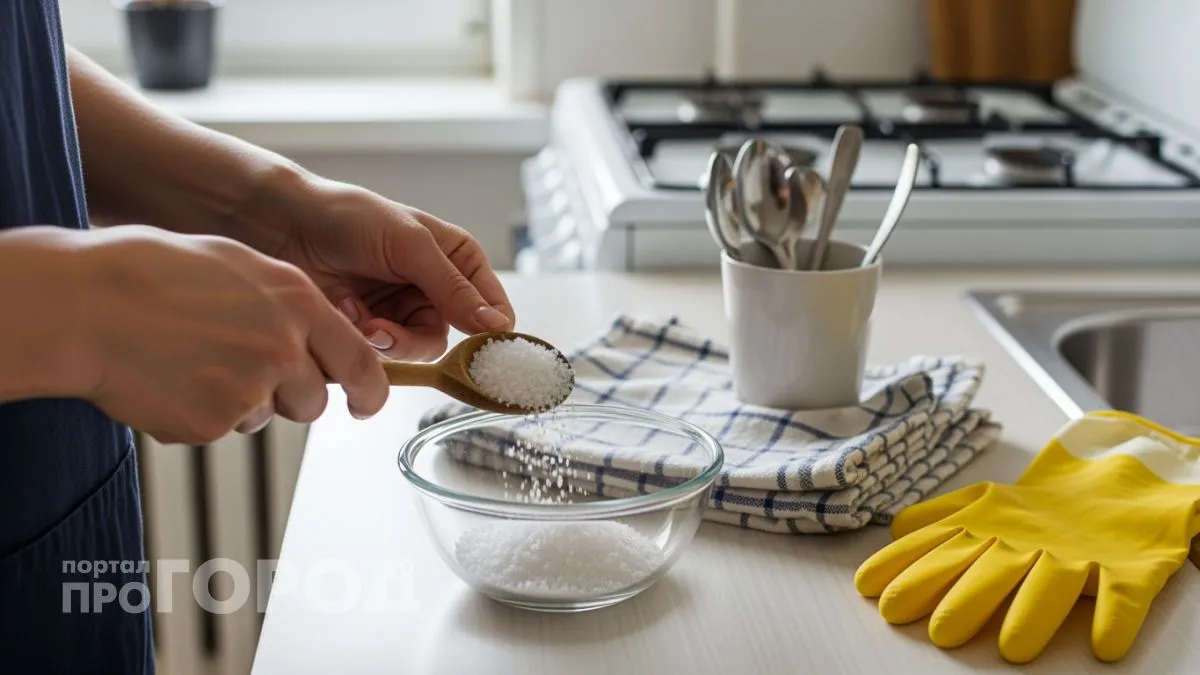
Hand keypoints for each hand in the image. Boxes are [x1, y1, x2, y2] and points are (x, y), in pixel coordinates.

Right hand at [75, 226, 388, 443]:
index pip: (360, 361)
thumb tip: (313, 328)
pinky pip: (221, 429)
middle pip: (314, 399)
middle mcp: (283, 347)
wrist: (87, 305)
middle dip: (290, 395)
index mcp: (297, 302)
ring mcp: (250, 388)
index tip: (367, 403)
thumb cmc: (150, 274)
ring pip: (267, 415)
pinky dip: (201, 414)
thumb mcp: (239, 265)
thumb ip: (287, 302)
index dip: (370, 390)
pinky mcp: (213, 423)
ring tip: (195, 361)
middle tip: (244, 370)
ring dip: (243, 402)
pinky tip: (171, 379)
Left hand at [236, 172, 515, 361]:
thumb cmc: (349, 217)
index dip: (489, 332)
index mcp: (458, 261)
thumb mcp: (410, 245)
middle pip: (452, 340)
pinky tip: (343, 312)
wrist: (284, 225)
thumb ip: (453, 288)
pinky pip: (383, 355)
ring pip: (415, 352)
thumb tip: (497, 325)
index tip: (475, 349)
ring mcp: (403, 311)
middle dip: (414, 339)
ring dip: (384, 340)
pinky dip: (362, 340)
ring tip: (355, 316)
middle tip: (382, 331)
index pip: (494, 308)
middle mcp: (436, 289)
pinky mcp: (372, 329)